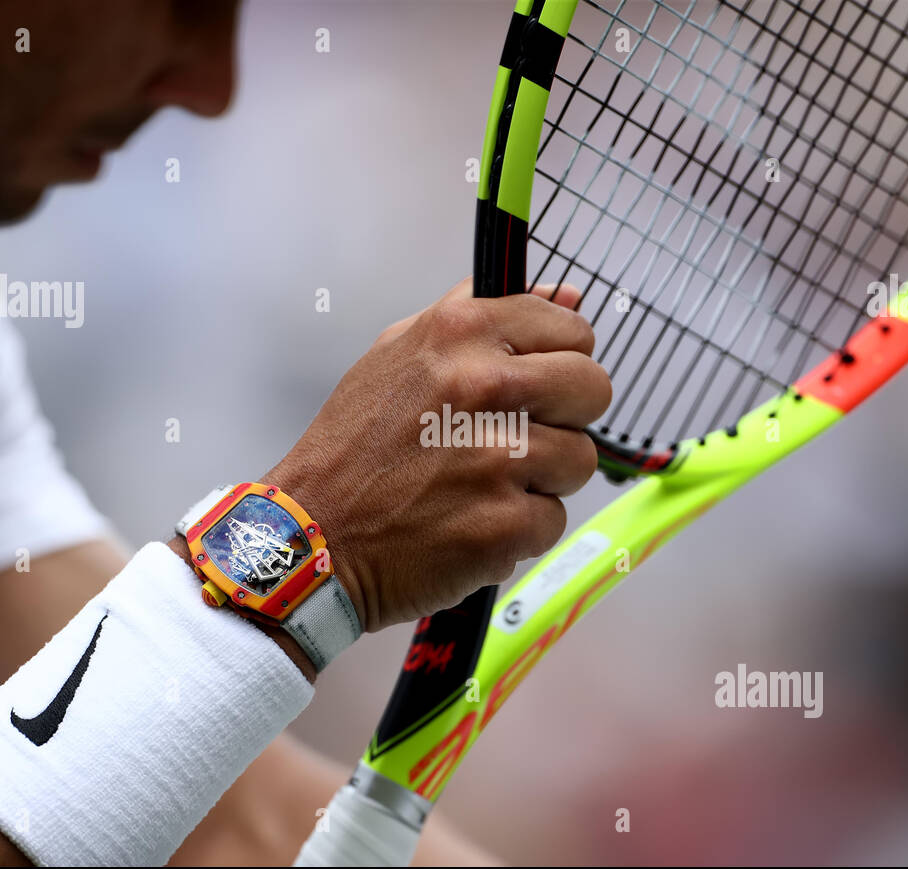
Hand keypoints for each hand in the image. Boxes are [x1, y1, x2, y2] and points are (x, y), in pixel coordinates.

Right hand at [264, 278, 609, 631]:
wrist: (314, 536)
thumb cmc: (357, 447)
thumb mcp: (402, 351)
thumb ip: (485, 314)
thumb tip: (568, 294)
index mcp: (461, 333)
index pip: (572, 330)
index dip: (560, 361)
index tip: (534, 386)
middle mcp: (483, 386)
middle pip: (592, 389)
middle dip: (565, 417)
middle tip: (517, 438)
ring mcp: (498, 458)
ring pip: (580, 459)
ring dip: (542, 478)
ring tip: (483, 485)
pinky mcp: (505, 523)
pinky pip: (553, 519)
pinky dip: (520, 530)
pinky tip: (472, 522)